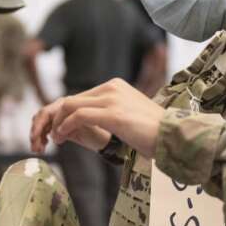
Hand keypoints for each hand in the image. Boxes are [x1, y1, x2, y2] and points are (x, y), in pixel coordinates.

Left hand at [32, 79, 163, 157]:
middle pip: (71, 100)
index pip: (81, 98)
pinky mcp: (113, 114)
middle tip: (51, 136)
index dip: (65, 115)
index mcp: (115, 86)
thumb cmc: (154, 133)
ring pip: (70, 106)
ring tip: (55, 140)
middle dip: (56, 119)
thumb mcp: (128, 117)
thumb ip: (108, 115)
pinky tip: (62, 138)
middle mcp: (112, 87)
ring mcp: (112, 99)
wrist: (174, 136)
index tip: (60, 131)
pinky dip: (65, 127)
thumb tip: (90, 124)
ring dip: (58, 124)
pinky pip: (78, 116)